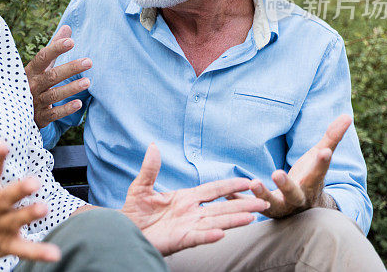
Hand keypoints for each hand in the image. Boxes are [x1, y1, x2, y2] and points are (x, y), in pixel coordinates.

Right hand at [0, 119, 60, 270]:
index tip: (2, 143)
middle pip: (6, 196)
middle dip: (19, 189)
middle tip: (33, 181)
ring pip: (17, 220)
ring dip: (30, 215)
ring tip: (44, 208)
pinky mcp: (2, 245)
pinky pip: (23, 250)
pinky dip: (39, 253)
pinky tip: (55, 254)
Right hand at [25, 25, 92, 128]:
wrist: (14, 112)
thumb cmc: (33, 82)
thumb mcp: (41, 66)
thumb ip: (54, 48)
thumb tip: (68, 27)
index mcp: (31, 71)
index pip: (42, 58)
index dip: (55, 49)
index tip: (71, 41)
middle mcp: (31, 85)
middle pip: (51, 76)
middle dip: (70, 68)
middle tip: (89, 61)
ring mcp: (34, 102)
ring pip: (53, 94)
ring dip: (71, 88)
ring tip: (88, 82)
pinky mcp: (39, 118)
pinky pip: (53, 113)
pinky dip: (66, 109)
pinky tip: (79, 103)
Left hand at [120, 144, 269, 255]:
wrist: (123, 232)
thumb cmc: (134, 212)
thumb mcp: (141, 187)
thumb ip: (150, 168)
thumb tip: (153, 145)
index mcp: (185, 198)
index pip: (213, 190)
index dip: (230, 186)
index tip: (248, 181)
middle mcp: (191, 213)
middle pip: (222, 208)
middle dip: (243, 205)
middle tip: (264, 203)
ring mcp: (187, 227)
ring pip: (215, 222)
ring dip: (233, 220)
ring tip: (252, 217)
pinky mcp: (179, 240)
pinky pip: (197, 237)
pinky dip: (209, 236)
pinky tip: (221, 233)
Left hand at [244, 114, 351, 218]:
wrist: (305, 211)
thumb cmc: (310, 177)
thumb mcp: (320, 157)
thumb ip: (331, 138)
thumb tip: (347, 115)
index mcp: (313, 183)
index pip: (319, 172)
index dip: (322, 162)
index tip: (324, 152)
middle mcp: (298, 198)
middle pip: (294, 193)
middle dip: (287, 184)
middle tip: (277, 173)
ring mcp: (282, 207)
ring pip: (272, 204)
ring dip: (262, 195)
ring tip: (252, 183)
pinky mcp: (265, 210)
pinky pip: (250, 208)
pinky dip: (239, 201)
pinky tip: (228, 192)